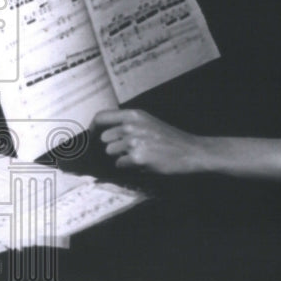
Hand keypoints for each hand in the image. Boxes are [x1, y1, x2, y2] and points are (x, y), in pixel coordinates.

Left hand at [94, 109, 211, 174]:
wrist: (190, 151)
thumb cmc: (170, 138)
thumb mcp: (150, 122)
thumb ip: (129, 124)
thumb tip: (105, 134)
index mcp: (134, 114)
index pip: (102, 116)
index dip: (93, 127)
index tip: (91, 135)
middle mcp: (132, 126)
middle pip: (104, 138)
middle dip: (113, 145)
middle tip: (129, 149)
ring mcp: (133, 142)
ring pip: (111, 152)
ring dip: (121, 156)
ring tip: (139, 155)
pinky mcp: (137, 157)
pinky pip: (120, 164)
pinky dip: (128, 166)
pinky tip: (143, 162)